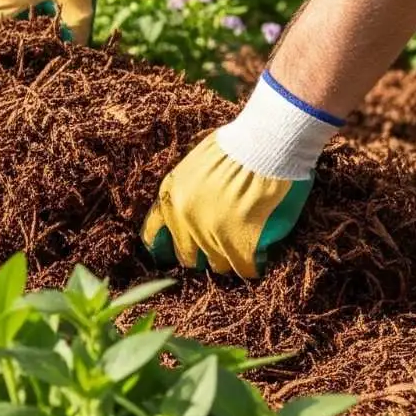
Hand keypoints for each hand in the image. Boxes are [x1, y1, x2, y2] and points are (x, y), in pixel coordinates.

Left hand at [142, 133, 313, 278]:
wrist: (261, 146)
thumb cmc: (235, 147)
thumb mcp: (194, 164)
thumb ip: (188, 188)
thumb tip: (193, 204)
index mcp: (170, 196)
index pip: (154, 232)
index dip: (165, 245)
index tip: (170, 253)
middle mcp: (183, 217)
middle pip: (186, 254)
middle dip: (200, 256)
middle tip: (214, 255)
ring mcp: (209, 232)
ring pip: (216, 264)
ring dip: (227, 262)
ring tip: (238, 258)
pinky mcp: (237, 241)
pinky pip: (243, 267)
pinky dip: (250, 269)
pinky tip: (256, 267)